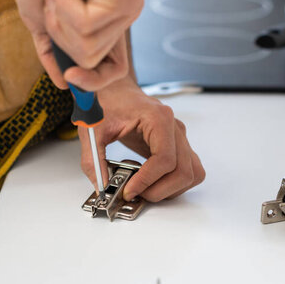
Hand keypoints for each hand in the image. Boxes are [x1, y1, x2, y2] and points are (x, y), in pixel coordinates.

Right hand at [9, 0, 143, 90]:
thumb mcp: (42, 22)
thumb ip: (54, 53)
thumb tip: (65, 84)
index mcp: (107, 24)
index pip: (115, 69)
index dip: (94, 82)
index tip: (70, 80)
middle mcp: (122, 17)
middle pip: (91, 61)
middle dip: (61, 36)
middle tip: (55, 1)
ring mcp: (127, 9)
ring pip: (88, 49)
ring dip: (61, 18)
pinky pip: (87, 26)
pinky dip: (66, 5)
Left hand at [78, 77, 205, 201]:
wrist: (116, 89)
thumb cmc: (108, 103)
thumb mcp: (92, 131)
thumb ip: (93, 161)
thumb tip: (102, 188)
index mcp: (158, 119)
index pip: (165, 159)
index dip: (148, 181)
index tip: (128, 191)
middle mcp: (175, 128)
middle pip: (183, 171)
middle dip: (160, 190)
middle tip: (136, 194)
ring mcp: (180, 137)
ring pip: (192, 173)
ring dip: (171, 190)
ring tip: (145, 190)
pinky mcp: (178, 146)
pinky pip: (189, 170)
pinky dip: (175, 184)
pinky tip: (153, 182)